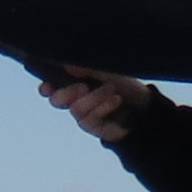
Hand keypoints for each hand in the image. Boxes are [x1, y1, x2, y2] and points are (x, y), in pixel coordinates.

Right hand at [37, 68, 152, 140]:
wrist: (145, 107)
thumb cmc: (126, 85)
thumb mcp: (109, 71)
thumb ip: (88, 69)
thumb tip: (68, 65)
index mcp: (75, 82)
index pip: (52, 85)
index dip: (46, 86)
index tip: (47, 86)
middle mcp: (76, 99)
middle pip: (56, 100)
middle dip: (67, 93)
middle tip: (83, 87)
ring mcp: (83, 114)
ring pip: (75, 108)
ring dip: (94, 98)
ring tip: (111, 90)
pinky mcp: (92, 126)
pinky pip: (88, 119)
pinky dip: (102, 107)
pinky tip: (115, 100)